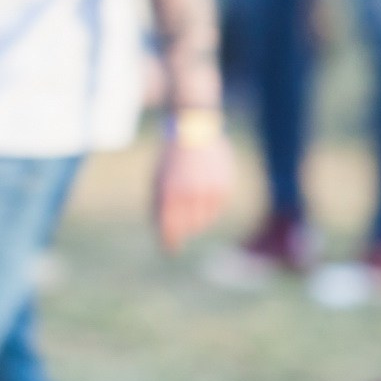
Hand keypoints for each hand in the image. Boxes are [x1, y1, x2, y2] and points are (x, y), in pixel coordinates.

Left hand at [154, 129, 235, 253]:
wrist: (192, 130)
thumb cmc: (168, 161)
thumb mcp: (156, 182)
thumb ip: (158, 209)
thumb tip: (166, 237)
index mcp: (169, 193)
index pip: (171, 228)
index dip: (169, 243)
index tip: (169, 250)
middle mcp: (191, 193)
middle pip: (189, 228)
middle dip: (183, 230)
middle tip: (178, 226)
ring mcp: (210, 190)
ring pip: (205, 221)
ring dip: (196, 218)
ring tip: (189, 201)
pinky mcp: (225, 187)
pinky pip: (217, 210)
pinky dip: (209, 208)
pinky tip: (202, 194)